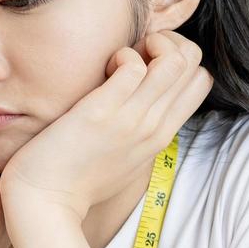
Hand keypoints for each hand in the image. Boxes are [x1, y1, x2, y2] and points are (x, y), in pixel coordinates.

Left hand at [0, 31, 212, 222]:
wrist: (45, 204)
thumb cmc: (75, 177)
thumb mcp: (122, 154)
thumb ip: (138, 128)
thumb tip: (139, 98)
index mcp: (161, 135)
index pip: (202, 80)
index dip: (179, 59)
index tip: (146, 65)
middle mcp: (154, 126)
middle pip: (194, 63)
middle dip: (168, 43)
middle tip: (134, 55)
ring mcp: (131, 120)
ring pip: (175, 61)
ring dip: (148, 45)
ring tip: (120, 61)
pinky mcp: (101, 112)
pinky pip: (133, 66)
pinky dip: (121, 56)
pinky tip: (102, 70)